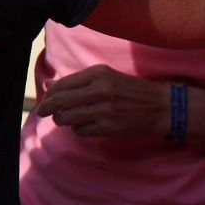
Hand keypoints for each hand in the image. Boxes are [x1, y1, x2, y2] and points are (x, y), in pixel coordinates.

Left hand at [34, 64, 170, 137]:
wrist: (162, 106)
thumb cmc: (132, 90)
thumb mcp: (107, 78)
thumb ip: (78, 81)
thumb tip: (47, 85)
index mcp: (99, 73)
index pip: (63, 84)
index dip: (50, 94)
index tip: (45, 99)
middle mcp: (100, 89)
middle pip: (60, 101)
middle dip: (47, 108)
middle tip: (42, 112)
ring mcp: (105, 109)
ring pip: (68, 117)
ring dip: (63, 120)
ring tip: (66, 119)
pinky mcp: (109, 127)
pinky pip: (81, 131)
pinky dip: (79, 130)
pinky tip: (85, 126)